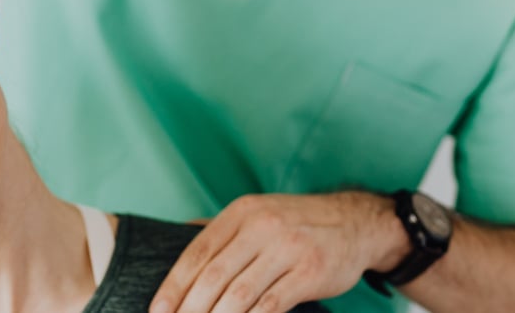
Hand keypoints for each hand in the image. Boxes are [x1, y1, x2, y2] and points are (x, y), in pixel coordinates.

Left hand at [151, 192, 409, 312]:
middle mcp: (261, 226)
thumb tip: (176, 234)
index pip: (196, 253)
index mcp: (241, 213)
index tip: (156, 311)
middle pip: (213, 276)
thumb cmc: (296, 223)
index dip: (173, 286)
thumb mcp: (257, 212)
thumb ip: (220, 228)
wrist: (358, 221)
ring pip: (239, 294)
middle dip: (189, 309)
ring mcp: (287, 248)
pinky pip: (272, 305)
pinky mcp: (310, 272)